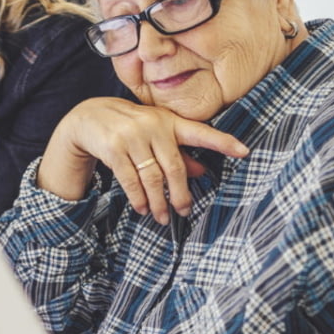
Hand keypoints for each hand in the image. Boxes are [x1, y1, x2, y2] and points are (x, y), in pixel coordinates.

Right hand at [38, 98, 248, 224]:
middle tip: (184, 212)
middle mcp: (153, 126)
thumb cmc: (131, 129)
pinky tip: (143, 208)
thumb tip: (203, 173)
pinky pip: (130, 180)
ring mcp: (132, 137)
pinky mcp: (114, 149)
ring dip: (157, 202)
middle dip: (180, 194)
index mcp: (169, 122)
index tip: (245, 151)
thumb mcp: (156, 136)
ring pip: (151, 178)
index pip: (201, 133)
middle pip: (174, 167)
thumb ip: (179, 154)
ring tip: (162, 216)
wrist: (89, 117)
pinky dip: (138, 198)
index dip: (223, 142)